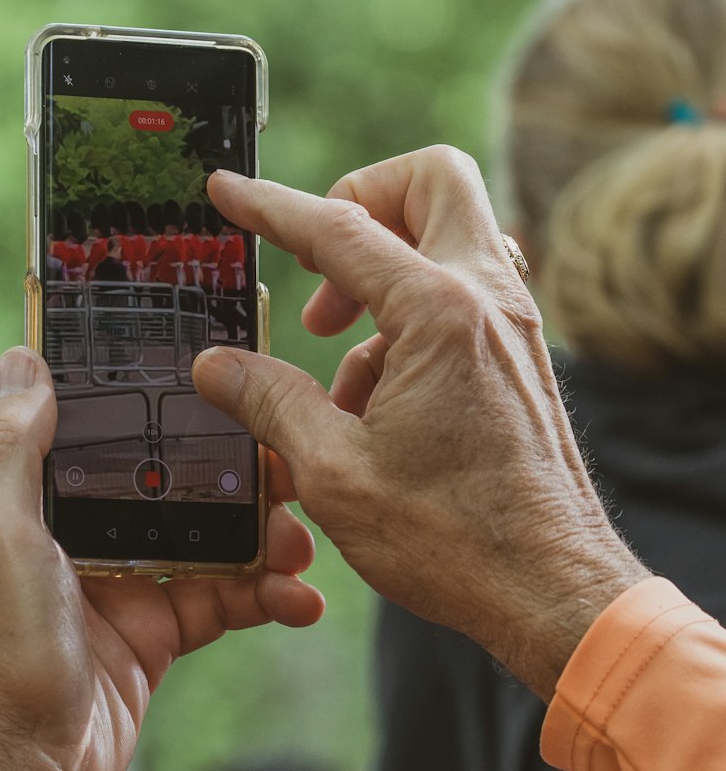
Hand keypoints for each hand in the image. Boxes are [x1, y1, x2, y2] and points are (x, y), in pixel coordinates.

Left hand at [0, 347, 323, 770]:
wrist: (16, 770)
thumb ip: (9, 442)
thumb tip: (24, 359)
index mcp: (29, 491)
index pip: (98, 421)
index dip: (153, 393)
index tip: (217, 370)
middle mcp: (74, 528)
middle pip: (170, 472)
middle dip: (233, 467)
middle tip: (290, 463)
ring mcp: (120, 580)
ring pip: (209, 533)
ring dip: (263, 533)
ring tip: (302, 543)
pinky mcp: (154, 632)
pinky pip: (223, 598)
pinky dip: (266, 595)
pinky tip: (302, 598)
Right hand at [193, 147, 648, 699]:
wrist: (552, 591)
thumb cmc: (455, 540)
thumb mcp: (334, 472)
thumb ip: (270, 401)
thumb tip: (217, 365)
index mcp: (439, 314)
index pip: (339, 228)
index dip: (271, 206)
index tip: (228, 191)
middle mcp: (489, 299)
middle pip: (433, 179)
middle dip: (364, 198)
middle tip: (319, 262)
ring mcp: (514, 324)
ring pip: (450, 233)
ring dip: (384, 266)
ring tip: (334, 349)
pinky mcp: (520, 355)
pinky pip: (461, 291)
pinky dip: (410, 315)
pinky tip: (374, 398)